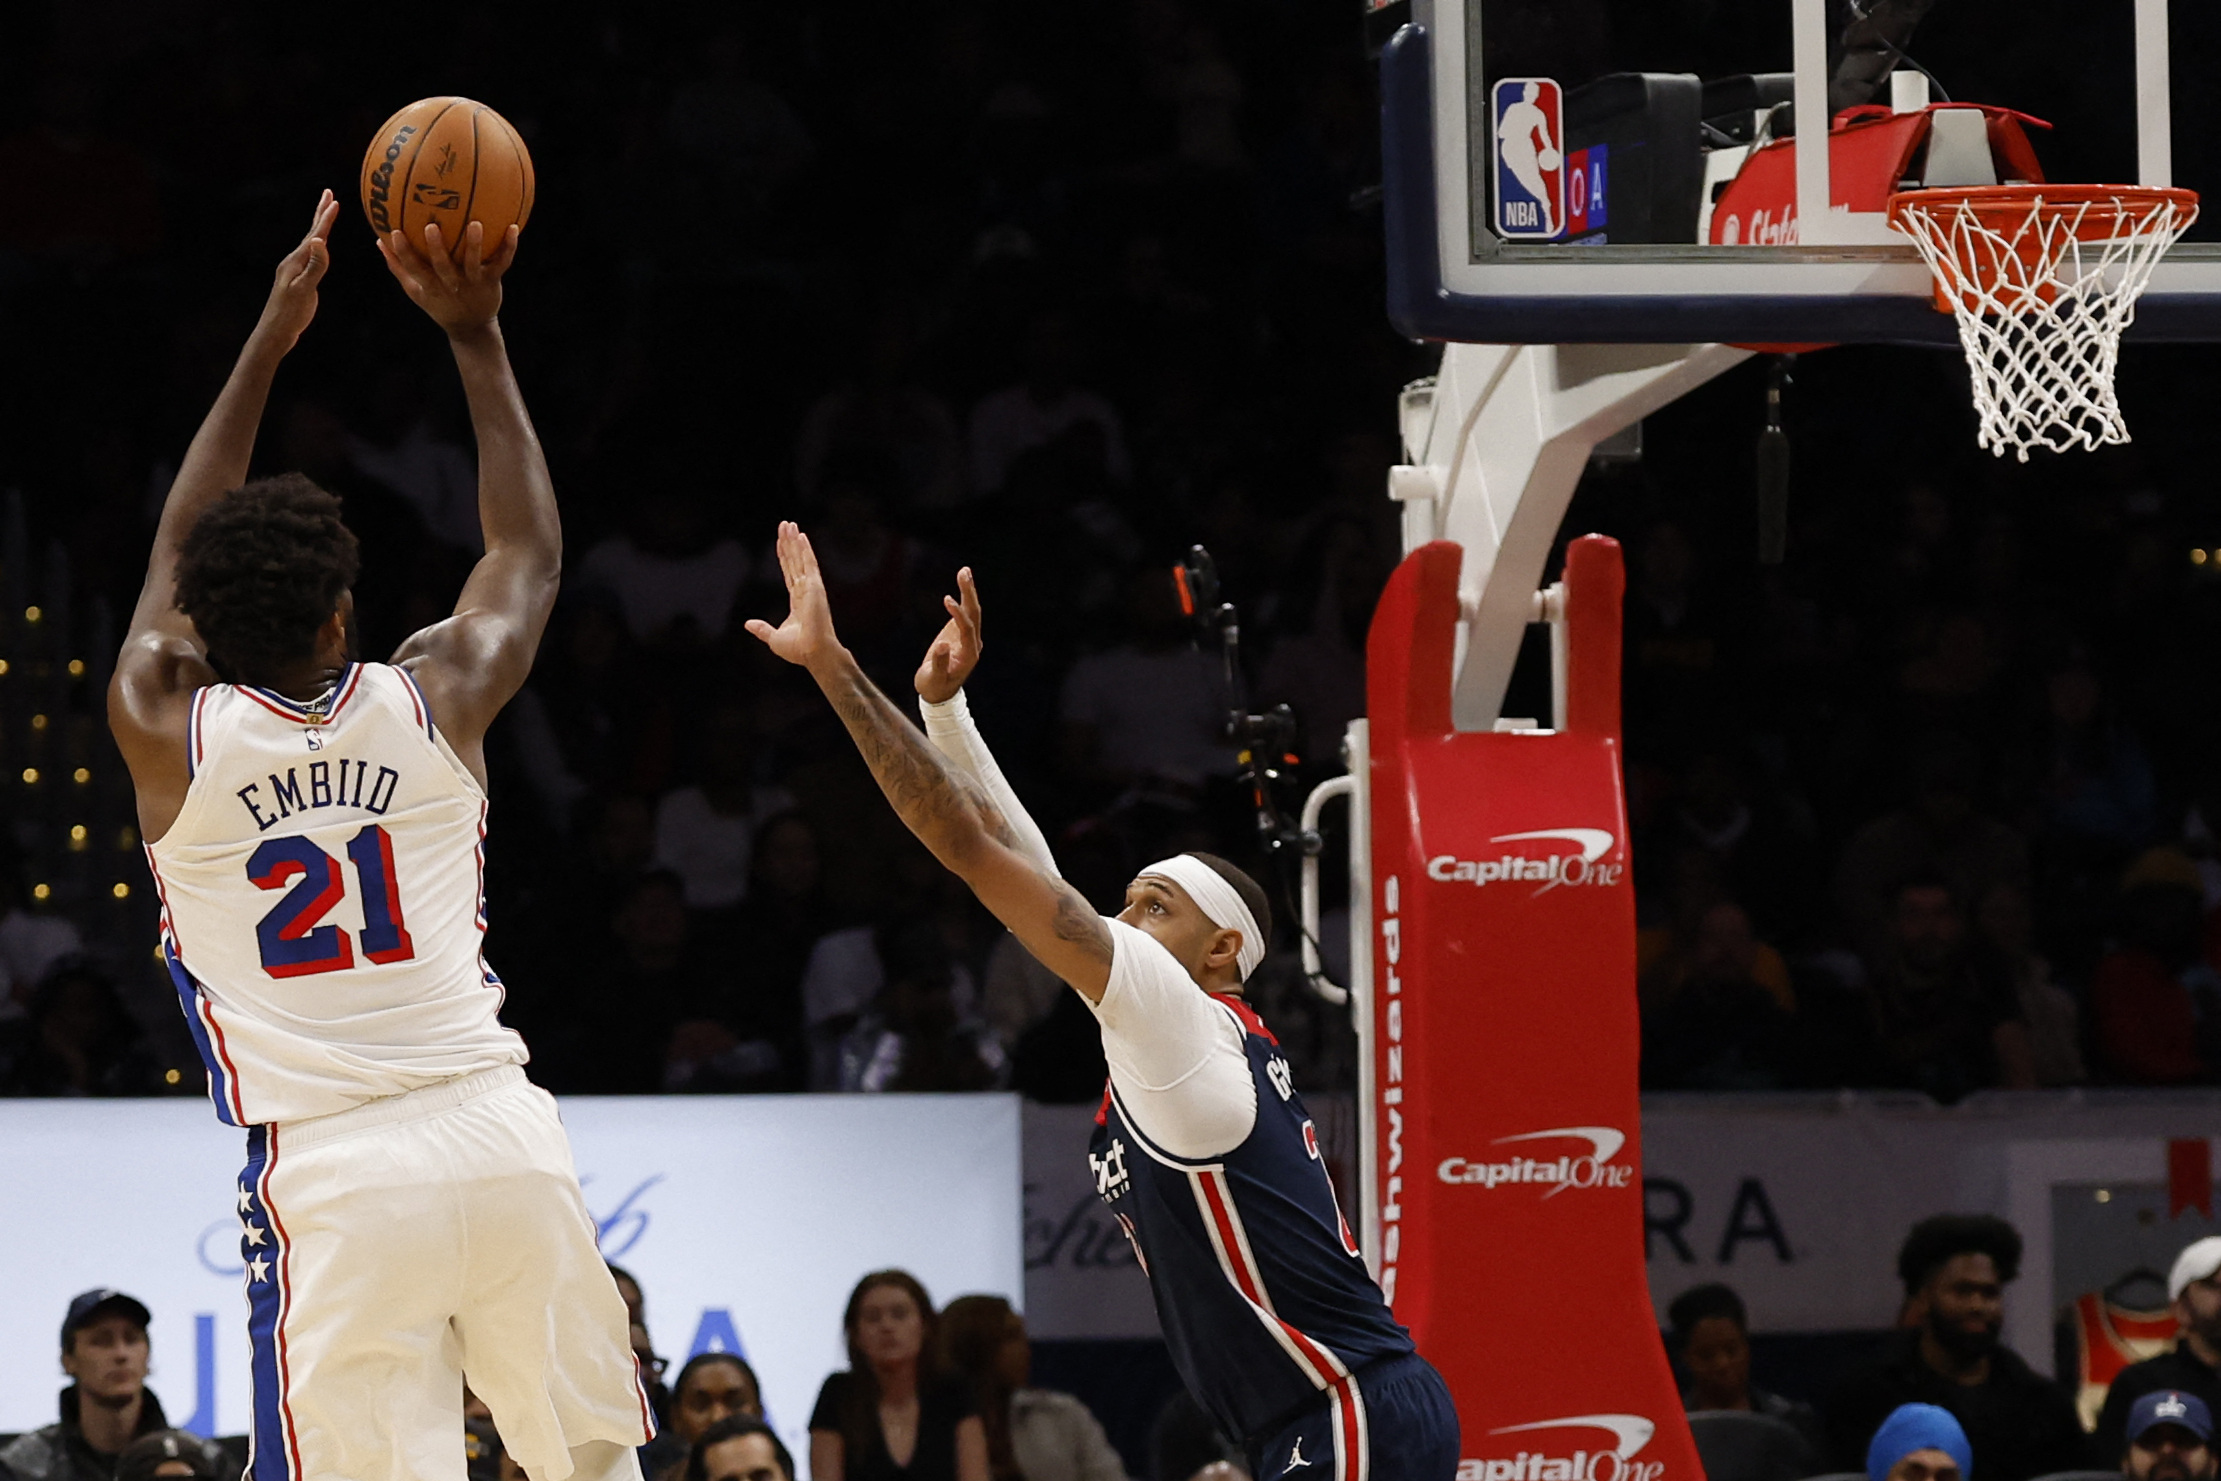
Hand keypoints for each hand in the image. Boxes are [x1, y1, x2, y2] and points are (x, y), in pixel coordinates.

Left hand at [252, 191, 338, 353]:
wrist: (275, 332)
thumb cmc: (289, 313)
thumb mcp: (304, 289)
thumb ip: (314, 266)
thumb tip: (319, 241)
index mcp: (296, 261)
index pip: (315, 235)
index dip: (326, 218)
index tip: (335, 200)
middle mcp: (294, 261)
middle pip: (311, 232)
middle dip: (320, 213)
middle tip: (328, 194)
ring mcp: (296, 270)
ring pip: (310, 243)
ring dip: (319, 227)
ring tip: (326, 215)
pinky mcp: (299, 279)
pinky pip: (311, 256)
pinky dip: (318, 245)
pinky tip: (319, 247)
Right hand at [377, 219, 518, 335]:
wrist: (472, 327)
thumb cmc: (440, 302)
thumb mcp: (416, 290)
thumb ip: (398, 267)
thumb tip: (379, 240)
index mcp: (431, 286)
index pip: (414, 268)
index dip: (403, 252)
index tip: (394, 231)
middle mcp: (452, 284)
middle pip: (442, 266)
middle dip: (436, 248)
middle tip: (430, 226)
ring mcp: (473, 283)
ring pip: (473, 263)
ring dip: (474, 244)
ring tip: (475, 223)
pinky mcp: (492, 281)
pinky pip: (502, 262)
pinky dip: (509, 247)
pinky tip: (514, 227)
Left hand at [745, 522, 844, 670]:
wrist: (813, 653)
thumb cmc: (798, 649)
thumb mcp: (774, 638)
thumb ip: (762, 629)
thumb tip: (747, 624)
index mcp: (798, 601)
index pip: (789, 573)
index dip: (784, 556)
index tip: (780, 542)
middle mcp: (806, 591)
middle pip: (794, 561)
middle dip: (789, 542)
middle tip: (785, 524)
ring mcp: (812, 587)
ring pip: (801, 558)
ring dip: (795, 540)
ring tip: (790, 524)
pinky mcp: (816, 586)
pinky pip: (809, 563)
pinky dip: (805, 549)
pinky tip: (801, 535)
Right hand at [914, 567, 982, 704]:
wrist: (938, 693)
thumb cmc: (934, 686)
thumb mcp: (933, 678)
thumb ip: (938, 663)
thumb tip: (942, 645)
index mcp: (969, 655)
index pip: (968, 629)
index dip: (959, 614)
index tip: (947, 599)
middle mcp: (973, 644)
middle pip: (975, 614)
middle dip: (969, 593)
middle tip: (964, 572)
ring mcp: (968, 638)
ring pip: (971, 611)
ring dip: (968, 591)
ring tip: (964, 571)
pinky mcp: (960, 633)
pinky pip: (964, 613)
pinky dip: (962, 598)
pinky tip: (961, 582)